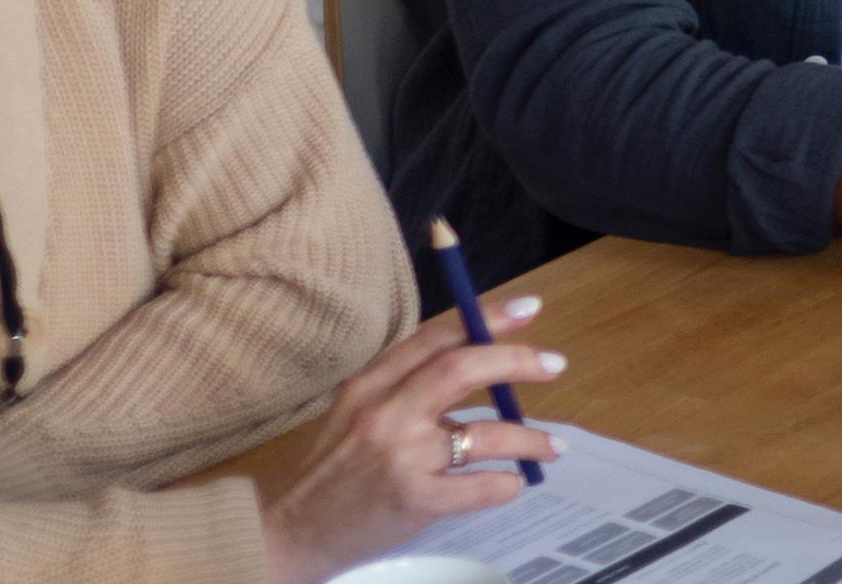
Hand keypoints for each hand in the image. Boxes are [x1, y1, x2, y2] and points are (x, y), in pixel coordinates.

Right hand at [256, 297, 563, 582]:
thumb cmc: (330, 470)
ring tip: (552, 447)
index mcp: (369, 384)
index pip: (435, 338)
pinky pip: (481, 486)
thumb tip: (481, 360)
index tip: (528, 309)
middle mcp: (384, 414)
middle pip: (462, 368)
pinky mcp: (414, 500)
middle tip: (555, 364)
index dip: (486, 318)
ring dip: (530, 437)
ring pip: (486, 433)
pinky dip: (506, 484)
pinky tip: (511, 484)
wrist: (285, 532)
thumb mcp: (355, 413)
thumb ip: (406, 387)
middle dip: (517, 360)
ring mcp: (400, 457)